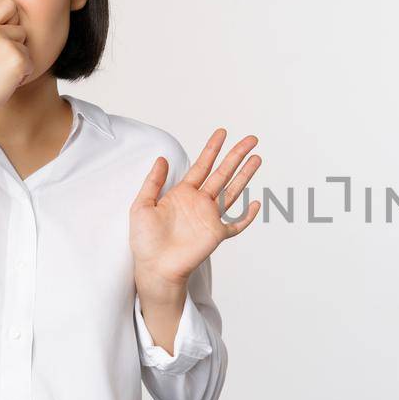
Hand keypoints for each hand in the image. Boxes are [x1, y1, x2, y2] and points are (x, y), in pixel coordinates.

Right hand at [0, 0, 32, 122]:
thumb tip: (6, 21)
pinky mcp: (17, 60)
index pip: (9, 4)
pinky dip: (22, 75)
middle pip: (21, 31)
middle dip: (15, 47)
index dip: (12, 18)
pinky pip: (30, 64)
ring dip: (18, 63)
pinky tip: (4, 81)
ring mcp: (6, 44)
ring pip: (26, 49)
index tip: (7, 34)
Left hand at [130, 128, 262, 290]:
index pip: (202, 166)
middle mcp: (199, 203)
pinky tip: (256, 203)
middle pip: (223, 173)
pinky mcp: (216, 235)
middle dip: (236, 155)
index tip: (222, 132)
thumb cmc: (144, 241)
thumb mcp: (141, 205)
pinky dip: (247, 216)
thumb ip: (153, 182)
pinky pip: (236, 224)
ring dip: (245, 175)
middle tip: (250, 139)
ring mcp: (210, 218)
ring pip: (233, 191)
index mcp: (183, 193)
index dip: (212, 149)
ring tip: (257, 159)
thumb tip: (162, 158)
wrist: (154, 267)